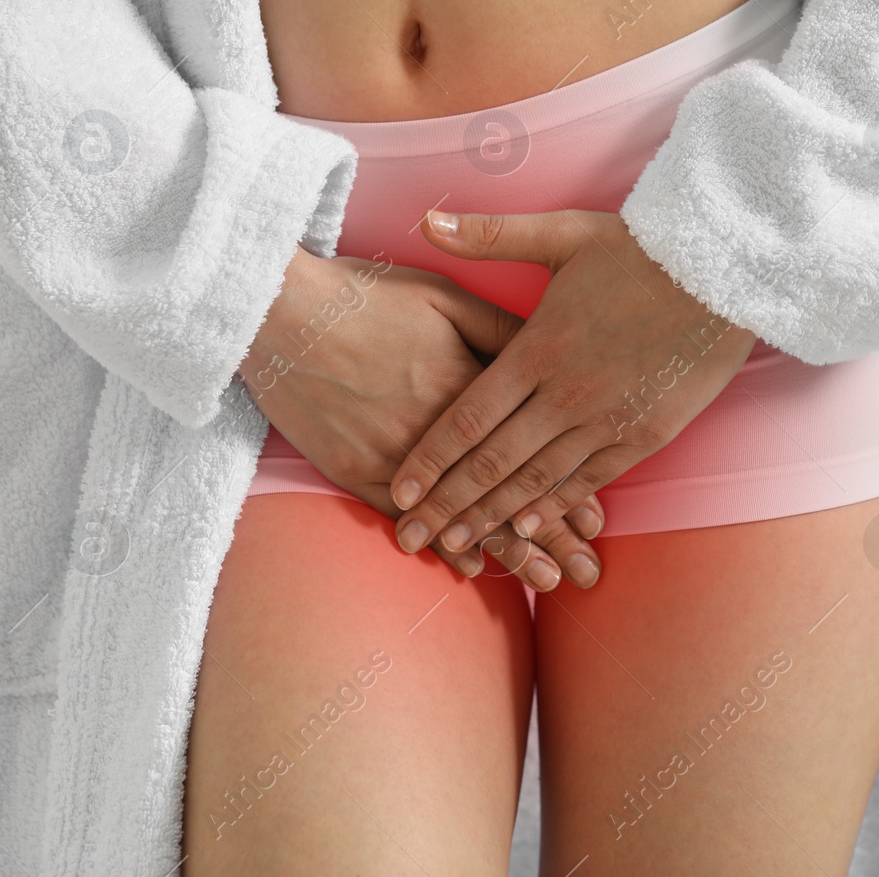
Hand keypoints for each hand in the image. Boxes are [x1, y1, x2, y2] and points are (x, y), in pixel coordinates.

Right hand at [240, 247, 605, 590]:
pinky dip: (440, 544)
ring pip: (461, 514)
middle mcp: (435, 431)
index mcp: (468, 386)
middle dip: (551, 538)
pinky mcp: (353, 469)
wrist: (279, 310)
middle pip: (504, 492)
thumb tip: (548, 355)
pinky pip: (403, 517)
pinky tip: (471, 570)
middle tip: (587, 574)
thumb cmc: (368, 296)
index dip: (567, 487)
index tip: (599, 522)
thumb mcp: (446, 296)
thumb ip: (500, 330)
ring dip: (506, 553)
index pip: (530, 448)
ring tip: (546, 583)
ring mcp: (392, 455)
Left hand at [388, 210, 755, 555]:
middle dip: (447, 505)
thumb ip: (490, 235)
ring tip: (458, 546)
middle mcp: (565, 394)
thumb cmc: (640, 247)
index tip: (399, 493)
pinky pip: (589, 480)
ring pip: (536, 481)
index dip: (428, 462)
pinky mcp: (645, 434)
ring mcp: (606, 420)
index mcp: (537, 349)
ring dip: (493, 517)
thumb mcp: (562, 232)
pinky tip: (528, 527)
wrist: (726, 271)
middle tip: (412, 538)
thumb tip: (428, 218)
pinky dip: (555, 507)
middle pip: (491, 463)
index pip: (466, 420)